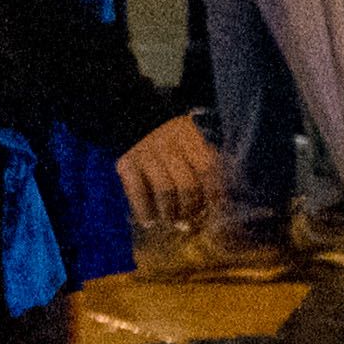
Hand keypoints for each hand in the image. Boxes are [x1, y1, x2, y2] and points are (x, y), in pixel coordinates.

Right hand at [116, 112, 220, 228]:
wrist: (129, 121)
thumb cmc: (170, 143)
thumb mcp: (190, 143)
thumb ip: (203, 167)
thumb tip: (216, 205)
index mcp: (190, 136)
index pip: (208, 169)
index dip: (215, 194)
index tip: (217, 213)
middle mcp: (168, 142)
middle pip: (187, 183)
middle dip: (191, 207)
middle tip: (191, 221)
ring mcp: (145, 151)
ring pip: (165, 190)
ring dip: (170, 213)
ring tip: (173, 223)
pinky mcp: (126, 162)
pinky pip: (138, 192)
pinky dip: (144, 210)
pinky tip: (149, 221)